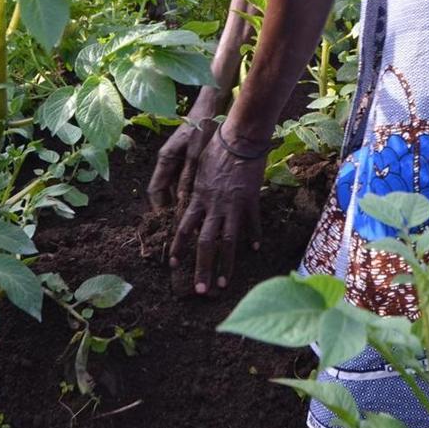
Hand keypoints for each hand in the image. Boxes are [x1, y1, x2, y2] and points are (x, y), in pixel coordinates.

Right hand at [148, 86, 225, 211]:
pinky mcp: (187, 158)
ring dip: (180, 200)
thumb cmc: (202, 128)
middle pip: (164, 191)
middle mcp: (168, 161)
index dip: (158, 208)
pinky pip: (183, 179)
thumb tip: (182, 201)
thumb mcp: (196, 154)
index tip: (165, 223)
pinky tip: (200, 201)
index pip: (155, 190)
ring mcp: (177, 159)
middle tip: (179, 224)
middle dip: (170, 208)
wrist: (211, 107)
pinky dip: (188, 191)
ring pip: (174, 186)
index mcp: (165, 159)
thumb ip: (188, 177)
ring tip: (190, 217)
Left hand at [165, 133, 264, 295]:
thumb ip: (197, 189)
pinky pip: (251, 223)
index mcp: (198, 197)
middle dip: (202, 269)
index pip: (184, 228)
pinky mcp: (251, 200)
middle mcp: (214, 205)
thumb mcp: (200, 169)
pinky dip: (253, 236)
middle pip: (205, 243)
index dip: (178, 247)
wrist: (240, 137)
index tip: (173, 264)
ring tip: (222, 283)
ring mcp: (234, 205)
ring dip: (225, 265)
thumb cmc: (217, 146)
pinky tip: (254, 249)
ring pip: (228, 241)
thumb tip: (193, 204)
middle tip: (200, 291)